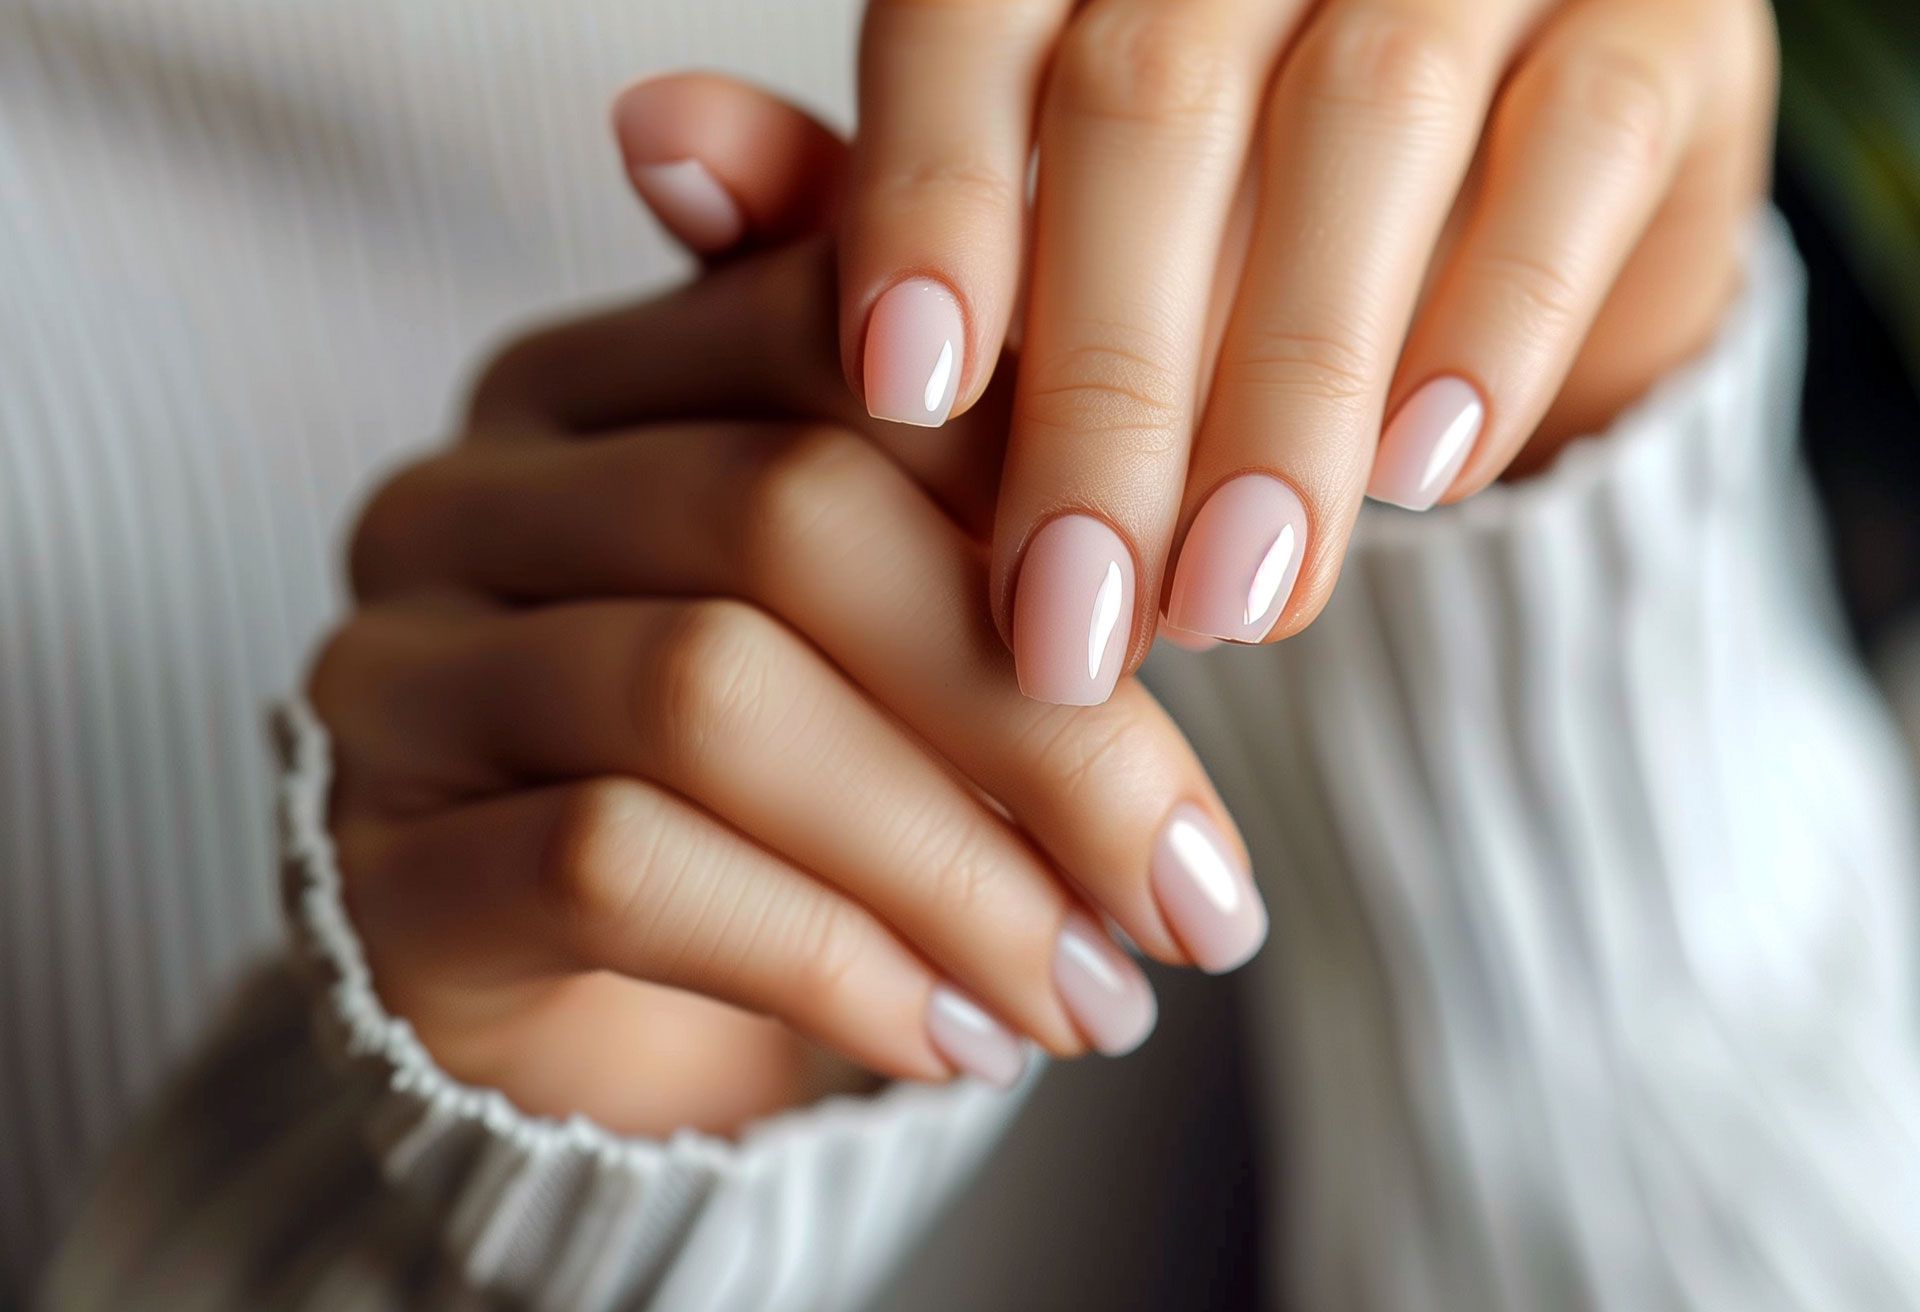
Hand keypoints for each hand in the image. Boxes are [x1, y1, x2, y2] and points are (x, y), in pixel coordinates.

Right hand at [312, 118, 1262, 1136]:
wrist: (592, 1012)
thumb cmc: (777, 787)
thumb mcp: (885, 630)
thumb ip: (982, 518)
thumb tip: (1201, 528)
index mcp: (599, 379)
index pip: (831, 335)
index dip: (1037, 469)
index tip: (1205, 631)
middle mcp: (469, 495)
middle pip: (785, 516)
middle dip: (1036, 717)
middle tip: (1196, 888)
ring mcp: (405, 676)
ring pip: (709, 698)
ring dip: (952, 867)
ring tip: (1098, 993)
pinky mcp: (389, 867)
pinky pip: (623, 869)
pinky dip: (831, 961)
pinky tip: (958, 1041)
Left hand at [840, 0, 1776, 696]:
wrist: (1490, 209)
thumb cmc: (1207, 219)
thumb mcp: (1026, 215)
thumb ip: (864, 190)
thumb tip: (649, 136)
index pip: (977, 13)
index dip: (929, 195)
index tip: (901, 396)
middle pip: (1155, 94)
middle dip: (1108, 380)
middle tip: (1073, 615)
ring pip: (1364, 126)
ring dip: (1287, 393)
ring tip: (1231, 601)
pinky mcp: (1649, 25)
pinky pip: (1573, 154)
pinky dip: (1490, 324)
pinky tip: (1418, 478)